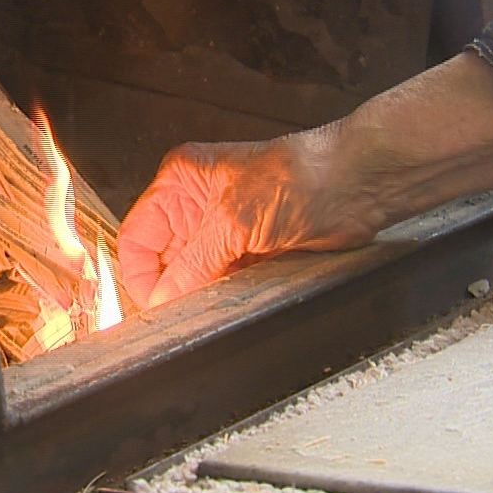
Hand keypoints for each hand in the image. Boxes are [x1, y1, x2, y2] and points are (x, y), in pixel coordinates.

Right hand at [116, 128, 382, 308]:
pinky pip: (222, 282)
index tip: (151, 308)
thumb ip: (192, 265)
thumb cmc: (302, 177)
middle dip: (171, 288)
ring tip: (211, 306)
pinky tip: (232, 301)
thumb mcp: (233, 222)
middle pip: (163, 261)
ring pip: (193, 276)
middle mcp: (197, 204)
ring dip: (200, 293)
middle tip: (180, 316)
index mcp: (180, 182)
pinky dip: (223, 295)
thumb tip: (162, 300)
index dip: (139, 275)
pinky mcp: (250, 250)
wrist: (356, 185)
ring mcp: (224, 229)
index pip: (137, 237)